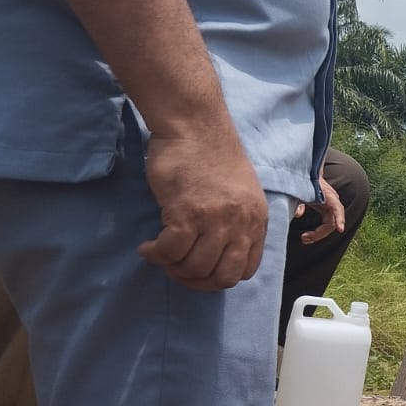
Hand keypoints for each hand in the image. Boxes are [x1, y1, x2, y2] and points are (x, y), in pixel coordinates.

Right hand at [137, 133, 266, 290]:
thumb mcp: (242, 194)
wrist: (195, 125)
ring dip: (172, 267)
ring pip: (194, 267)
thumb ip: (238, 222)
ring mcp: (214, 220)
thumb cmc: (213, 156)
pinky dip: (155, 255)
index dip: (219, 278)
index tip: (200, 271)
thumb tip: (221, 251)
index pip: (246, 271)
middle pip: (220, 276)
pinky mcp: (186, 213)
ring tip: (160, 254)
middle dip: (195, 280)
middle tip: (175, 268)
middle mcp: (240, 224)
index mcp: (257, 221)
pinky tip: (148, 248)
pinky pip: (170, 251)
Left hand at [295, 173, 346, 244]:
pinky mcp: (325, 209)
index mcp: (328, 195)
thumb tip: (298, 214)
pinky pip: (325, 224)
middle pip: (332, 223)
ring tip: (304, 238)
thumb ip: (298, 201)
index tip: (340, 229)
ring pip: (328, 225)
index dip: (339, 218)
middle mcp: (332, 202)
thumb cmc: (304, 179)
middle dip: (319, 233)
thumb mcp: (299, 189)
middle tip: (304, 238)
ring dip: (318, 234)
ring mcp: (330, 207)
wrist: (306, 172)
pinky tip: (307, 236)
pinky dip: (317, 232)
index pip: (337, 208)